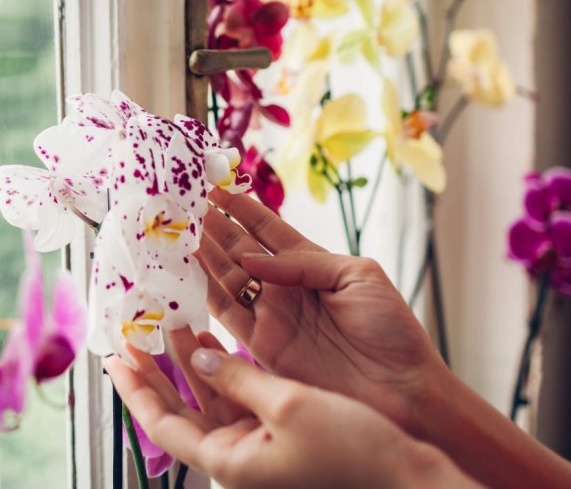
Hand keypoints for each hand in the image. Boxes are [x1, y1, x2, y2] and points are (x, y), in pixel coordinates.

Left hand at [105, 329, 473, 488]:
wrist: (404, 472)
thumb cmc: (351, 447)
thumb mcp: (287, 405)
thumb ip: (237, 377)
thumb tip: (198, 356)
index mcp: (229, 460)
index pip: (162, 423)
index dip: (135, 390)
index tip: (113, 359)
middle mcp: (235, 455)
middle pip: (178, 409)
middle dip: (155, 371)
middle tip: (132, 336)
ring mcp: (254, 443)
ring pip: (205, 396)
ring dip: (187, 361)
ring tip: (170, 322)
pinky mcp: (274, 430)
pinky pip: (233, 395)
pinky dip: (220, 366)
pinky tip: (212, 338)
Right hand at [197, 188, 446, 432]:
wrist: (399, 390)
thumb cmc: (391, 329)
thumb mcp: (358, 276)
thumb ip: (304, 262)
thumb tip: (251, 259)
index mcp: (311, 263)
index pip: (266, 228)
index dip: (240, 207)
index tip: (214, 185)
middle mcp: (285, 286)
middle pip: (239, 249)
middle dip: (212, 226)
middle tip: (184, 205)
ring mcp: (271, 314)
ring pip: (225, 278)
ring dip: (202, 254)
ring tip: (177, 230)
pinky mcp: (261, 345)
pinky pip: (225, 314)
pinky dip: (202, 293)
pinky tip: (185, 270)